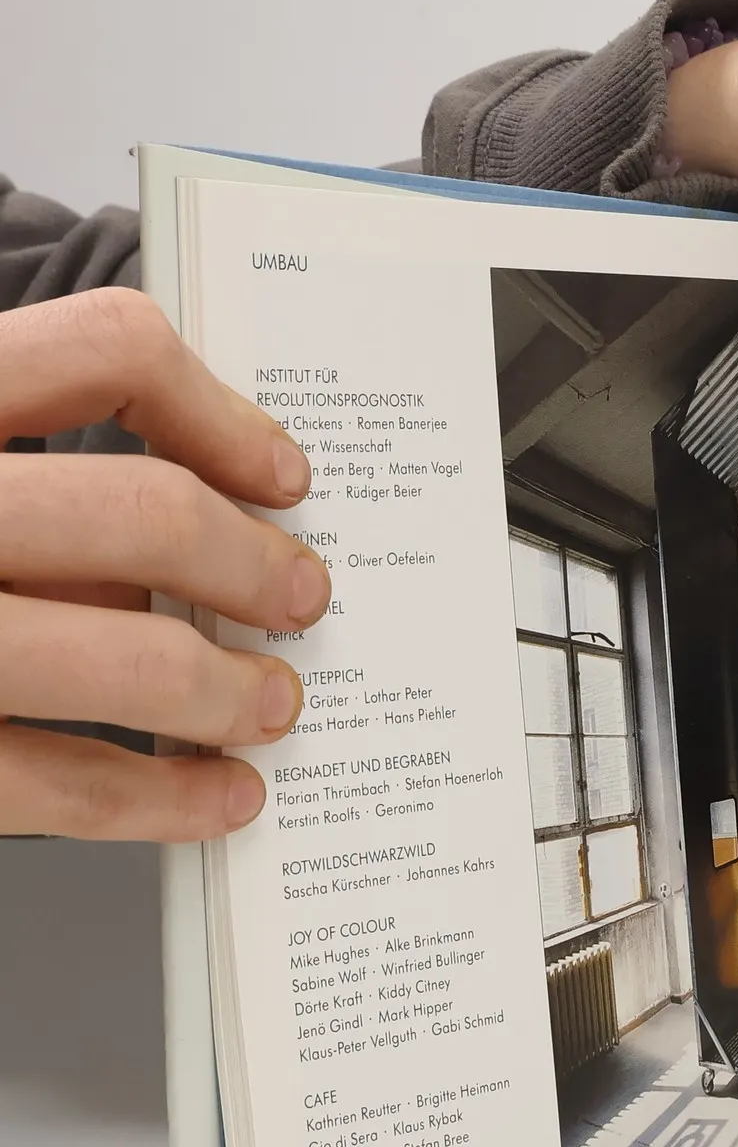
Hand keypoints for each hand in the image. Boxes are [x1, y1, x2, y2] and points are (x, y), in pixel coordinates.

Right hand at [0, 289, 327, 839]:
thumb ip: (15, 467)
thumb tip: (200, 514)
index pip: (104, 348)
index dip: (221, 412)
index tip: (282, 473)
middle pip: (141, 513)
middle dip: (252, 566)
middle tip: (301, 597)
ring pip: (122, 658)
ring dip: (227, 692)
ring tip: (270, 705)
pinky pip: (60, 782)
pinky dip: (164, 797)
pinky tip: (216, 795)